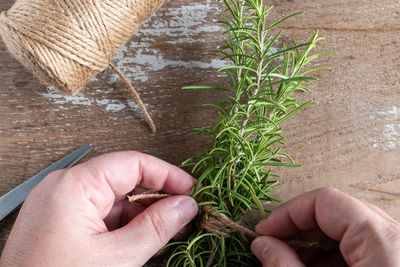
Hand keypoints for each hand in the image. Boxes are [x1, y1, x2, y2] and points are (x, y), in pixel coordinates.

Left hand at [0, 151, 197, 265]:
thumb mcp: (117, 258)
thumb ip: (157, 227)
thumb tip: (184, 206)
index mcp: (74, 185)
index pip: (132, 163)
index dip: (167, 174)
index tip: (191, 188)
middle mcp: (66, 188)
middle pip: (125, 180)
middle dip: (158, 197)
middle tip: (185, 212)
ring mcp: (63, 206)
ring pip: (117, 200)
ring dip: (145, 214)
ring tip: (172, 229)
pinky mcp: (63, 223)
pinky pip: (104, 215)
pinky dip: (127, 226)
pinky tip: (148, 237)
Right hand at [251, 187, 399, 266]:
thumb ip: (285, 265)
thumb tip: (262, 244)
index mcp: (380, 239)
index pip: (324, 201)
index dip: (287, 212)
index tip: (265, 229)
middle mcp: (394, 237)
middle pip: (335, 213)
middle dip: (298, 229)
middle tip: (272, 245)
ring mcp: (396, 248)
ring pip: (346, 231)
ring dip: (312, 244)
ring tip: (288, 260)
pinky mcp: (393, 260)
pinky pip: (358, 247)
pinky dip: (330, 256)